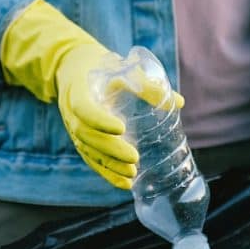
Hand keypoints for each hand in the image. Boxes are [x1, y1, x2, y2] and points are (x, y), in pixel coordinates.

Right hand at [0, 0, 182, 188]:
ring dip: (109, 165)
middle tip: (134, 158)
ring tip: (131, 175)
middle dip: (110, 149)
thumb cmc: (99, 65)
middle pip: (87, 135)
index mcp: (77, 90)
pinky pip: (90, 158)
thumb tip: (179, 103)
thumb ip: (146, 84)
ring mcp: (72, 127)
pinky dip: (105, 172)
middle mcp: (70, 112)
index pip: (83, 108)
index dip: (100, 120)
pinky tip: (124, 183)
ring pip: (88, 150)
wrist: (71, 68)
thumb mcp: (120, 67)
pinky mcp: (79, 138)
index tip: (121, 127)